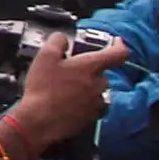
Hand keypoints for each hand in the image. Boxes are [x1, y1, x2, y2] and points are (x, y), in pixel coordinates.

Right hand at [8, 32, 126, 147]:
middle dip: (88, 69)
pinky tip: (66, 102)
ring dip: (85, 86)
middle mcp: (99, 84)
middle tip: (68, 70)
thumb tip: (63, 38)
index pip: (118, 53)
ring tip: (63, 88)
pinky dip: (82, 102)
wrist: (39, 121)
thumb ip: (57, 41)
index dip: (119, 45)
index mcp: (91, 66)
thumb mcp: (44, 56)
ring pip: (96, 89)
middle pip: (101, 72)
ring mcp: (96, 102)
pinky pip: (92, 105)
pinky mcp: (91, 117)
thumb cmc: (43, 89)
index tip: (116, 42)